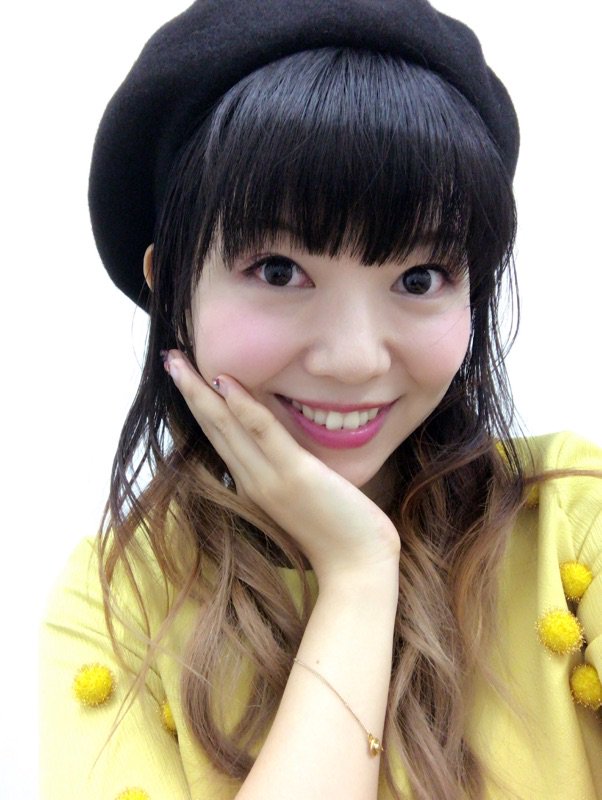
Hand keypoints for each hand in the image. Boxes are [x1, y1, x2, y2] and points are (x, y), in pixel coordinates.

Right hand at [164, 351, 399, 582]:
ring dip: (200, 391)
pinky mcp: (294, 474)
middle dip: (189, 390)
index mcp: (252, 483)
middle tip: (169, 357)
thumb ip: (286, 470)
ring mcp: (270, 477)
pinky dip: (243, 407)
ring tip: (178, 361)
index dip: (200, 404)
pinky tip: (224, 382)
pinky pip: (263, 433)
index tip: (184, 376)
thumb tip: (282, 445)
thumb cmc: (337, 531)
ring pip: (227, 425)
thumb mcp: (303, 495)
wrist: (357, 567)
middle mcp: (252, 479)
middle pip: (213, 426)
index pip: (220, 435)